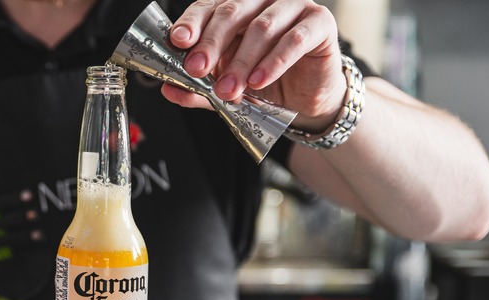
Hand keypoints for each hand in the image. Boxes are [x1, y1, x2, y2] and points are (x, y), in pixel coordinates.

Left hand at [161, 0, 346, 132]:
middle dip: (210, 43)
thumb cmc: (264, 82)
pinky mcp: (319, 23)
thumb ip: (198, 89)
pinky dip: (274, 61)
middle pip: (231, 13)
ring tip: (227, 89)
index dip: (191, 22)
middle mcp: (261, 1)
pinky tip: (259, 81)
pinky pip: (295, 39)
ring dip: (241, 61)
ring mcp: (292, 7)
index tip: (178, 41)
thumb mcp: (225, 88)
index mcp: (235, 9)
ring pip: (261, 27)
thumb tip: (169, 91)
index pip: (208, 7)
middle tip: (196, 68)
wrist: (305, 100)